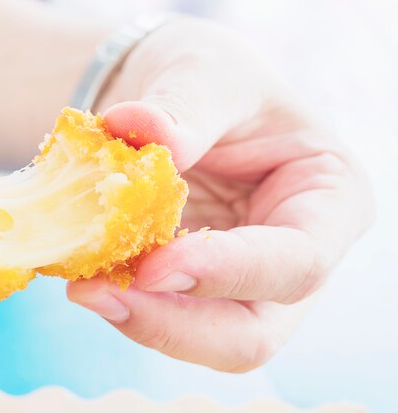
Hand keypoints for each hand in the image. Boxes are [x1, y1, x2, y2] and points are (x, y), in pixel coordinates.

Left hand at [68, 17, 372, 371]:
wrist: (182, 102)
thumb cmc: (216, 80)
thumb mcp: (209, 72)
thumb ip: (184, 106)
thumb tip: (133, 131)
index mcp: (328, 202)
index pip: (295, 263)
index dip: (225, 274)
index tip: (153, 267)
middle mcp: (293, 259)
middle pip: (251, 334)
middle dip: (173, 325)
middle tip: (95, 293)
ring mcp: (244, 285)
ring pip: (201, 339)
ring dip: (138, 319)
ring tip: (83, 281)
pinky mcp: (195, 291)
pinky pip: (162, 316)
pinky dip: (122, 301)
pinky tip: (86, 274)